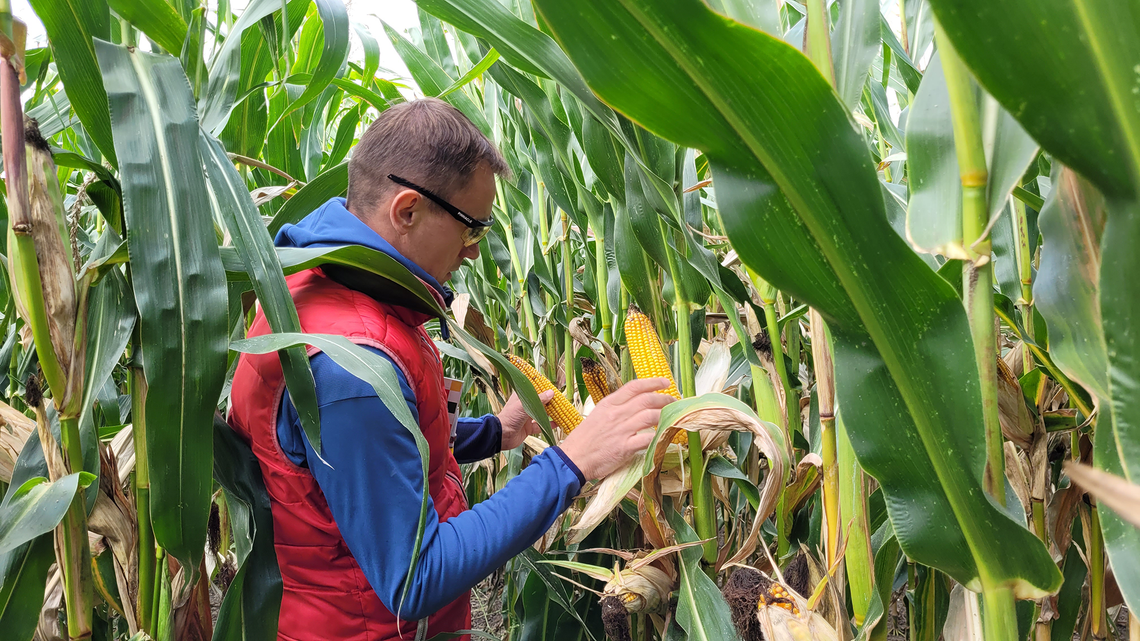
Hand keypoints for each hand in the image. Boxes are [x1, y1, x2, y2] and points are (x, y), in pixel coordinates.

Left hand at [498, 390, 556, 450]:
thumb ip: (539, 400)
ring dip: (550, 414)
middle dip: (550, 402)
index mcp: (521, 397)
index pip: (533, 390)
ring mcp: (526, 418)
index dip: (543, 389)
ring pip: (541, 414)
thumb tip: (551, 392)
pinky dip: (548, 425)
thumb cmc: (511, 417)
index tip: (553, 388)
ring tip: (561, 411)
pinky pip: (540, 426)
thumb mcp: (525, 406)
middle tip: (561, 401)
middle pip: (539, 403)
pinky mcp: (528, 428)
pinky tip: (557, 424)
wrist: (502, 435)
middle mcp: (524, 407)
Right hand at [558, 378, 675, 480]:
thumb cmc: (584, 439)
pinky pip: (647, 439)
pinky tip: (664, 437)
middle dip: (664, 399)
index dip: (652, 382)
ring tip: (672, 418)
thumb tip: (634, 405)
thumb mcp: (597, 416)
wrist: (573, 459)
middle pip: (646, 400)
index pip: (634, 387)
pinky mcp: (624, 448)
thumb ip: (615, 409)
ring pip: (650, 416)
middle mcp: (616, 414)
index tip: (665, 382)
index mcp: (608, 404)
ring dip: (665, 416)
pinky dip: (659, 437)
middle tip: (673, 401)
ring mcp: (621, 431)